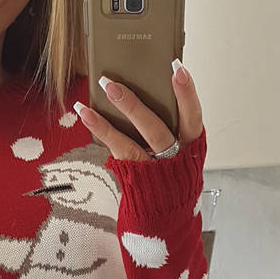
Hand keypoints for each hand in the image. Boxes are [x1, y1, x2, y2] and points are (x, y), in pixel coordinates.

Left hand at [73, 61, 202, 161]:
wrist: (167, 209)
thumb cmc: (175, 167)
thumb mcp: (184, 144)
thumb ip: (174, 119)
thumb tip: (150, 82)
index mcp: (191, 145)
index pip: (193, 117)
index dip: (187, 94)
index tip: (177, 69)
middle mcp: (172, 158)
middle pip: (155, 132)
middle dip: (134, 107)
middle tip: (113, 85)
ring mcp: (152, 169)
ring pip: (131, 144)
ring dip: (115, 115)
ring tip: (101, 90)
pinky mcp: (134, 174)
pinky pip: (117, 150)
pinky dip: (101, 129)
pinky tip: (87, 113)